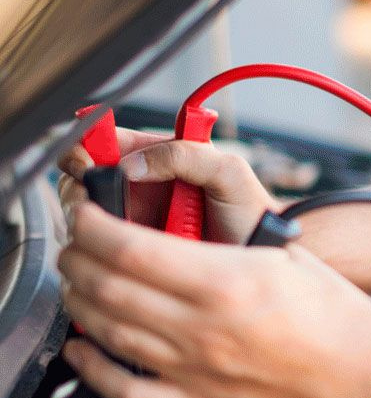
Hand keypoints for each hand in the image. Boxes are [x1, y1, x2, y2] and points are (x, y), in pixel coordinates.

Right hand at [57, 126, 277, 244]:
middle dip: (80, 189)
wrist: (263, 254)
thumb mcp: (228, 172)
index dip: (86, 149)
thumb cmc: (251, 210)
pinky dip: (98, 248)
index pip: (106, 143)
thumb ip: (187, 154)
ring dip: (88, 221)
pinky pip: (100, 247)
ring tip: (116, 230)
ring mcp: (134, 220)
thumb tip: (132, 163)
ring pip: (86, 216)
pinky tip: (117, 252)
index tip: (85, 164)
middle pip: (84, 180)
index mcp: (159, 157)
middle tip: (93, 204)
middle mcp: (140, 187)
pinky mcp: (133, 249)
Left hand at [57, 202, 370, 397]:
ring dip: (80, 300)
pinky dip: (91, 367)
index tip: (87, 215)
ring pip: (107, 332)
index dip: (93, 227)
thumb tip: (181, 229)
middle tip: (77, 243)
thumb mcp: (286, 256)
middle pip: (107, 286)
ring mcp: (196, 372)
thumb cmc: (341, 319)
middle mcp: (204, 327)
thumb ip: (228, 245)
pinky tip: (83, 348)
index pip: (129, 247)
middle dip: (78, 258)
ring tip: (79, 282)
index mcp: (228, 280)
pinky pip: (124, 391)